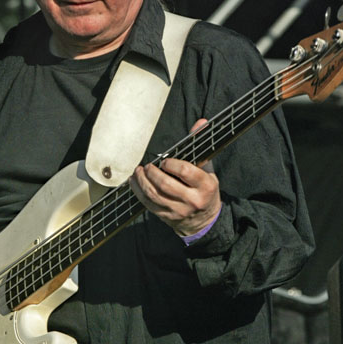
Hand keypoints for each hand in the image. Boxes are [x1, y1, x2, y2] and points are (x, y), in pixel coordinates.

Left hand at [130, 119, 220, 236]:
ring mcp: (179, 211)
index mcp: (206, 187)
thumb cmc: (204, 191)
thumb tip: (200, 122)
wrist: (204, 221)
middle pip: (166, 184)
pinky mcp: (167, 217)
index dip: (171, 164)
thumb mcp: (207, 170)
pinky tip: (134, 182)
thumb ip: (200, 146)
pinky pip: (148, 204)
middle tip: (148, 166)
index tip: (165, 161)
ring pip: (154, 195)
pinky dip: (138, 192)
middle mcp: (193, 200)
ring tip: (139, 172)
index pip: (186, 171)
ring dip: (142, 181)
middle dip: (153, 173)